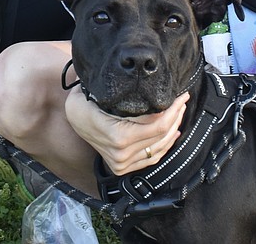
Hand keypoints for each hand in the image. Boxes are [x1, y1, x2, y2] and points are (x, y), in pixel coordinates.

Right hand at [64, 86, 186, 175]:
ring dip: (174, 128)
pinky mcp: (123, 168)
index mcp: (117, 136)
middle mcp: (121, 154)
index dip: (172, 109)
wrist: (73, 121)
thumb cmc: (84, 104)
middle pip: (162, 135)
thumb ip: (121, 95)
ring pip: (159, 147)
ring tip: (179, 111)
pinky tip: (172, 131)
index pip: (157, 125)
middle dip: (176, 115)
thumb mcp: (98, 94)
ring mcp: (122, 163)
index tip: (180, 95)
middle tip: (183, 99)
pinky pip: (152, 157)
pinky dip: (165, 144)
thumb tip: (147, 89)